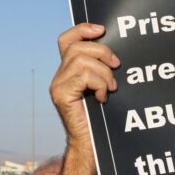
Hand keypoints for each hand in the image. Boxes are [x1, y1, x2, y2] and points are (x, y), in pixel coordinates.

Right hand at [51, 23, 119, 145]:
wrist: (91, 145)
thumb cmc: (102, 117)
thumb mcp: (103, 86)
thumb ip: (102, 68)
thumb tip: (115, 52)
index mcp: (69, 70)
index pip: (67, 39)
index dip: (83, 29)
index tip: (102, 30)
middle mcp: (60, 75)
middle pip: (77, 46)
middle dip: (102, 51)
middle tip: (116, 66)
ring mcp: (58, 85)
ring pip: (81, 60)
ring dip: (103, 72)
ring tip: (110, 88)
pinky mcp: (61, 95)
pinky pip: (83, 76)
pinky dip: (99, 84)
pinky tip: (103, 97)